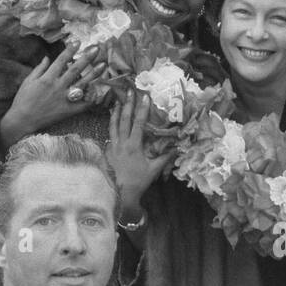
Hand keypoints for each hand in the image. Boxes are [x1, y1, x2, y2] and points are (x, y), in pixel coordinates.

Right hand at [1, 42, 106, 148]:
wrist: (23, 121)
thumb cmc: (23, 100)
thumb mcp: (28, 81)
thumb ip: (39, 68)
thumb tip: (47, 57)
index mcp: (47, 78)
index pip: (61, 60)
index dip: (70, 50)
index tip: (78, 41)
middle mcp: (58, 87)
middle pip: (75, 69)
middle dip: (86, 58)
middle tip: (96, 48)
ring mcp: (65, 99)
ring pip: (82, 84)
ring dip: (94, 74)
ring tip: (103, 65)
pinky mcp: (69, 110)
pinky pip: (84, 103)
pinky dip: (92, 96)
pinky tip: (100, 89)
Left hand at [107, 92, 176, 218]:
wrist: (120, 193)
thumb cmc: (138, 181)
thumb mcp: (154, 170)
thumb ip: (164, 157)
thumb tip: (177, 148)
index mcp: (133, 146)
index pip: (138, 123)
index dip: (142, 109)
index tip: (144, 97)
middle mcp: (121, 143)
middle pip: (124, 120)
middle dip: (127, 104)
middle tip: (129, 91)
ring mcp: (113, 147)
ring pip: (113, 125)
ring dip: (116, 112)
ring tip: (117, 102)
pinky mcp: (108, 151)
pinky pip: (109, 134)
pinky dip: (111, 125)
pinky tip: (112, 121)